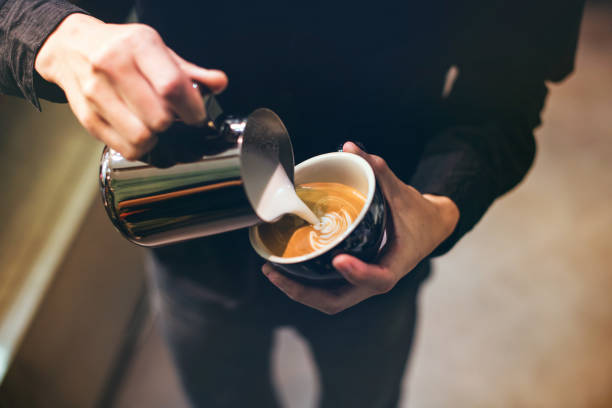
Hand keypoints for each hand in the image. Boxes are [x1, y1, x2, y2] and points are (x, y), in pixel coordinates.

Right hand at [35, 13, 227, 159]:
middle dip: (173, 124)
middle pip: (158, 117)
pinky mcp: (87, 117)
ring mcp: (96, 93)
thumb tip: (219, 83)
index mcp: (138, 46)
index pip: (171, 86)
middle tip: (173, 119)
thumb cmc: (121, 49)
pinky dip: (139, 147)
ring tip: (154, 125)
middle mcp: (112, 66)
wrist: (71, 47)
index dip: (191, 109)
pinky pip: (124, 148)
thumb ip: (189, 71)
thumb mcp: (157, 49)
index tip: (196, 116)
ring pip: (141, 137)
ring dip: (157, 139)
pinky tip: (139, 132)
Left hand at [262, 141, 459, 313]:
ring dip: (299, 291)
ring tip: (272, 272)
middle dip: (305, 292)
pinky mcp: (354, 279)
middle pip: (339, 300)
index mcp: (395, 264)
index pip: (379, 278)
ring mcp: (362, 283)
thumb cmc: (418, 214)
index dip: (359, 273)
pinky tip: (285, 267)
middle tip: (275, 272)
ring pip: (329, 300)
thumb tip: (350, 147)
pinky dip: (306, 284)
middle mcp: (376, 279)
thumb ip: (378, 171)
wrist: (430, 228)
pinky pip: (327, 290)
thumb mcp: (403, 192)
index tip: (339, 259)